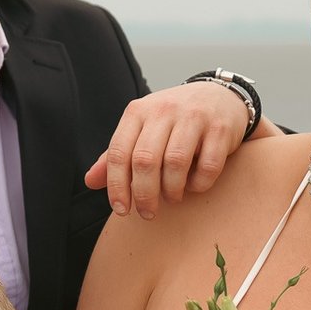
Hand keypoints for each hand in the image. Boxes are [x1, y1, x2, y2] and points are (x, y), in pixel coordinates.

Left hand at [84, 82, 249, 218]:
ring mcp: (193, 117)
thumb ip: (118, 155)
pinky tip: (194, 185)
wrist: (219, 97)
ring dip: (172, 190)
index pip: (118, 152)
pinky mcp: (220, 128)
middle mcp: (163, 110)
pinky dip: (199, 184)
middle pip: (145, 160)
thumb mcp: (142, 130)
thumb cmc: (173, 121)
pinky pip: (207, 166)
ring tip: (172, 198)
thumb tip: (90, 181)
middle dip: (144, 194)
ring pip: (175, 163)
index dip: (116, 186)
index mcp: (137, 112)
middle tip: (148, 212)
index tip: (121, 209)